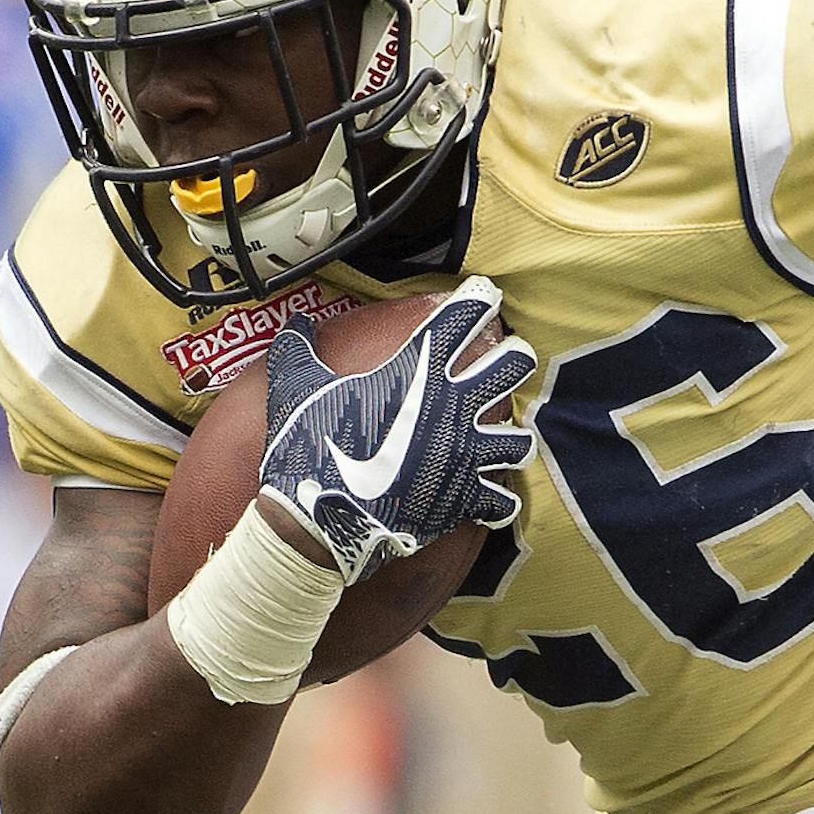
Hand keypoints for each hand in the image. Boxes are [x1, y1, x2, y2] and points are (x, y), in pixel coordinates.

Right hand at [258, 275, 537, 582]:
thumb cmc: (308, 445)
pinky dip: (497, 503)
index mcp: (417, 370)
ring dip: (512, 440)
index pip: (463, 317)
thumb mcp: (293, 385)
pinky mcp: (466, 499)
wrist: (318, 516)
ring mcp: (466, 454)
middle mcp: (453, 406)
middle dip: (516, 360)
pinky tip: (488, 500)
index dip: (480, 300)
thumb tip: (296, 321)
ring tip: (502, 442)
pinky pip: (503, 502)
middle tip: (511, 361)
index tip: (485, 296)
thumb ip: (298, 348)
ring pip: (520, 439)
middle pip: (514, 366)